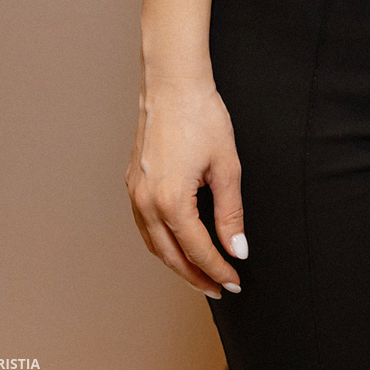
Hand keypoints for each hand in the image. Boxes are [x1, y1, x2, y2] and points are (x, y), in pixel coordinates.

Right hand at [126, 81, 246, 298]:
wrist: (172, 83)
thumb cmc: (200, 115)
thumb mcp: (226, 165)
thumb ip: (230, 212)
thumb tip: (237, 248)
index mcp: (171, 201)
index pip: (197, 250)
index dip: (218, 269)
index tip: (234, 281)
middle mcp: (146, 203)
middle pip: (171, 256)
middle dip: (196, 276)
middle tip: (218, 287)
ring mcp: (135, 193)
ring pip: (154, 244)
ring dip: (177, 263)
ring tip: (200, 272)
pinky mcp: (132, 182)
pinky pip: (145, 225)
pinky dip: (162, 241)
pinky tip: (177, 242)